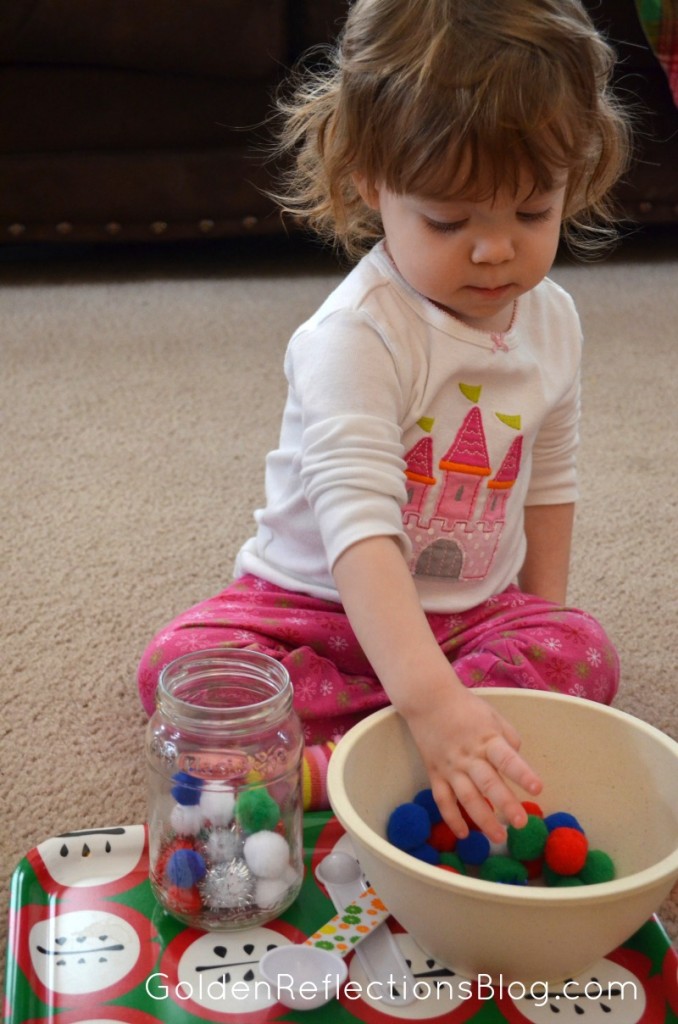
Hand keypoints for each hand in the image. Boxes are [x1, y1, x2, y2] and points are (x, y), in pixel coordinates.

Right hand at [403, 685, 542, 843]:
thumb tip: (517, 762)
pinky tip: (464, 834)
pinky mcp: (435, 773)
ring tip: (499, 837)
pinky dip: (452, 818)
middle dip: (505, 804)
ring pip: (466, 797)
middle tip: (521, 823)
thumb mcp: (493, 716)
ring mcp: (450, 767)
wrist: (427, 699)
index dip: (522, 774)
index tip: (538, 789)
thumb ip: (508, 739)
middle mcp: (469, 756)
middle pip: (488, 783)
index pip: (507, 759)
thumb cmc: (465, 707)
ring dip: (482, 819)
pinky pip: (442, 800)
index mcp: (487, 739)